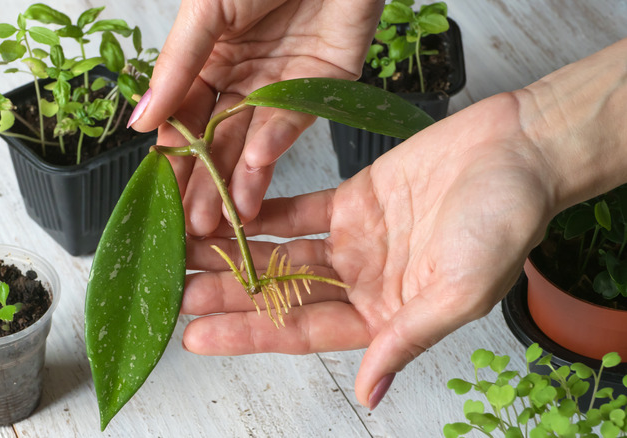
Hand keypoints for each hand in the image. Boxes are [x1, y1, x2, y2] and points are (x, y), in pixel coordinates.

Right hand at [129, 0, 382, 235]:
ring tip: (221, 221)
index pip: (183, 118)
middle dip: (203, 182)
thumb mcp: (204, 10)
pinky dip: (271, 146)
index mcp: (208, 58)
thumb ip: (177, 67)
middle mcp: (243, 78)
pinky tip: (250, 172)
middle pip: (216, 139)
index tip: (159, 191)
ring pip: (252, 141)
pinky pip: (292, 122)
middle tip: (189, 225)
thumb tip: (139, 121)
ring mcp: (281, 85)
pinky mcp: (320, 86)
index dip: (172, 154)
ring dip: (236, 180)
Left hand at [178, 92, 554, 407]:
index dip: (248, 334)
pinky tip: (227, 213)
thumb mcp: (461, 291)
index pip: (302, 332)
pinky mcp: (354, 199)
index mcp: (386, 316)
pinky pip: (298, 209)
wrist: (521, 152)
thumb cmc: (507, 221)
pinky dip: (263, 212)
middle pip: (281, 294)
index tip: (199, 336)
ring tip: (187, 253)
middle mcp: (363, 283)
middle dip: (227, 294)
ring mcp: (355, 242)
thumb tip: (370, 392)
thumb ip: (407, 339)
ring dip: (235, 253)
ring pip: (281, 253)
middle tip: (176, 292)